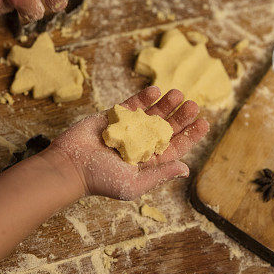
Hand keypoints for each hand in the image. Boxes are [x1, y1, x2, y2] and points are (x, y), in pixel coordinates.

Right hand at [44, 87, 209, 200]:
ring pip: (151, 113)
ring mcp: (127, 129)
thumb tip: (185, 168)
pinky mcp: (113, 117)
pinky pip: (132, 104)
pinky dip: (144, 97)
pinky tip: (156, 90)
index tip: (203, 123)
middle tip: (193, 105)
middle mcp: (140, 145)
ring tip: (178, 93)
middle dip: (180, 117)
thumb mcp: (134, 183)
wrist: (69, 165)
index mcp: (147, 163)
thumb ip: (159, 173)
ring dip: (165, 104)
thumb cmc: (100, 179)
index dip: (190, 135)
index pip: (174, 147)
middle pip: (166, 128)